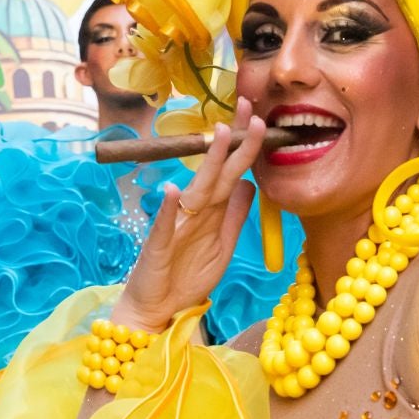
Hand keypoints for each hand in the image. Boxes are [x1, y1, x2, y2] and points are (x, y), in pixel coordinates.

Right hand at [114, 97, 267, 332]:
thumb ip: (235, 216)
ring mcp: (175, 226)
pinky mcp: (158, 247)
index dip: (246, 148)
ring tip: (218, 135)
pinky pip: (164, 225)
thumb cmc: (186, 276)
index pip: (232, 174)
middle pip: (217, 172)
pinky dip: (167, 209)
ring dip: (207, 163)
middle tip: (248, 109)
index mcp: (211, 212)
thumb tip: (252, 185)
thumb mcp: (222, 246)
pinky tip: (172, 191)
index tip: (260, 119)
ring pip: (195, 190)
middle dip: (233, 141)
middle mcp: (194, 212)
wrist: (158, 309)